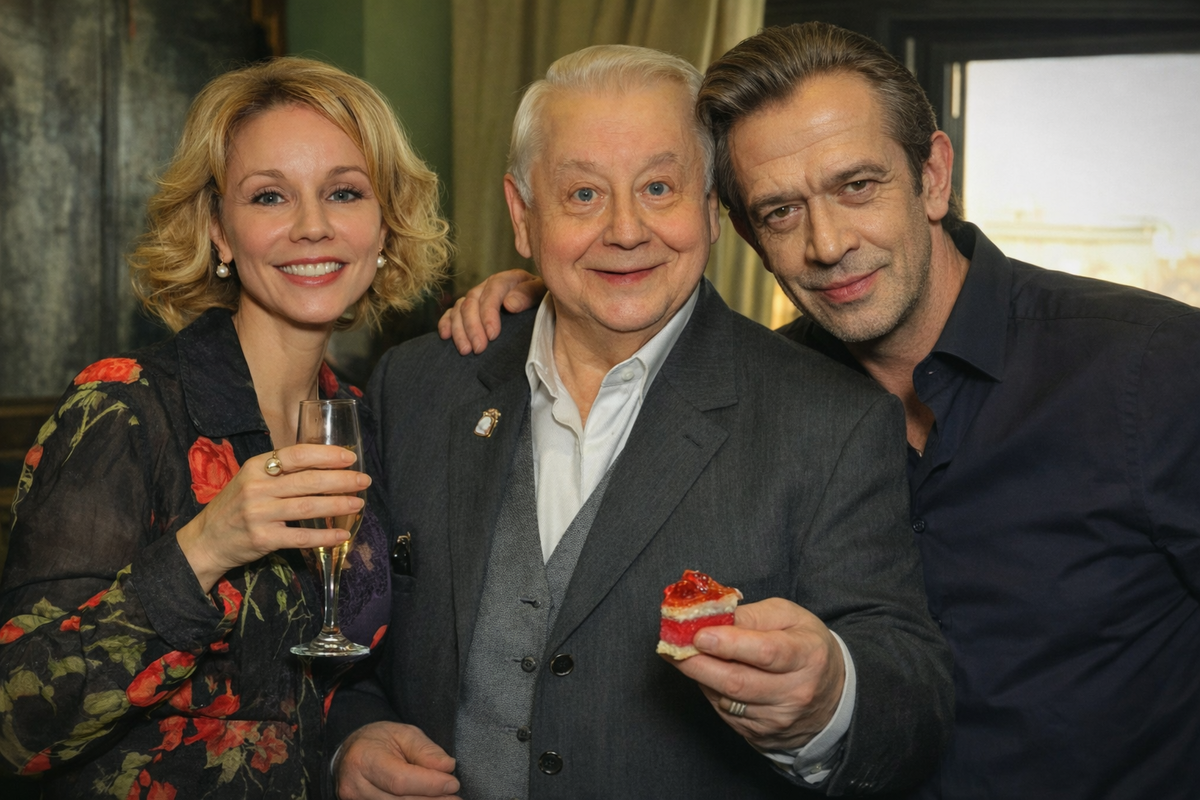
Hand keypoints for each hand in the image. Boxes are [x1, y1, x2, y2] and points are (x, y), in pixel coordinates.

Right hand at [177, 444, 370, 592]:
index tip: (349, 458)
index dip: (326, 455)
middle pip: (307, 480)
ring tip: (358, 503)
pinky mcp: (263, 539)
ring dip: (338, 505)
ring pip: (308, 507)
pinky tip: (342, 535)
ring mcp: (259, 514)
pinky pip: (301, 537)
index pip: (296, 455)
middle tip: (363, 481)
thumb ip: (280, 471)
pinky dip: (324, 536)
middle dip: (341, 480)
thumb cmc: (235, 507)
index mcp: (255, 467)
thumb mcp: (251, 479)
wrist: (205, 541)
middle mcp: (257, 488)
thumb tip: (324, 464)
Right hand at [335, 722, 459, 799]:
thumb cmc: (379, 740)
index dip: (429, 785)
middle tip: (456, 797)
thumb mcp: (404, 734)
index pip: (400, 780)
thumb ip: (425, 750)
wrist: (351, 753)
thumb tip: (447, 767)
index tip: (453, 783)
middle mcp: (355, 786)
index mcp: (364, 759)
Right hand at [437, 269, 543, 354]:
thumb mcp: (543, 296)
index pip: (493, 291)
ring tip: (466, 350)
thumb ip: (529, 295)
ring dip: (460, 330)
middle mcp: (490, 286)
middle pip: (472, 301)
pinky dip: (446, 323)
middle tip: (478, 349)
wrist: (544, 310)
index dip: (489, 313)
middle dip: (473, 327)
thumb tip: (508, 304)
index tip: (493, 335)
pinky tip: (445, 336)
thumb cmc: (545, 304)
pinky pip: (451, 313)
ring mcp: (477, 297)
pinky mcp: (469, 310)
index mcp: (510, 279)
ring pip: (460, 308)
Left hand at [665, 597, 845, 751]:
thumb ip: (752, 616)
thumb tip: (713, 618)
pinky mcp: (762, 735)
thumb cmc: (804, 644)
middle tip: (674, 647)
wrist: (832, 694)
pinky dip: (710, 692)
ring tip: (685, 656)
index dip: (730, 645)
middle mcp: (796, 692)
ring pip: (728, 700)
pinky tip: (708, 676)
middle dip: (699, 664)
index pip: (767, 652)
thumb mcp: (788, 617)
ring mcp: (779, 719)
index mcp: (808, 655)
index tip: (699, 635)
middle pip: (739, 682)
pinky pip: (726, 713)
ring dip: (701, 677)